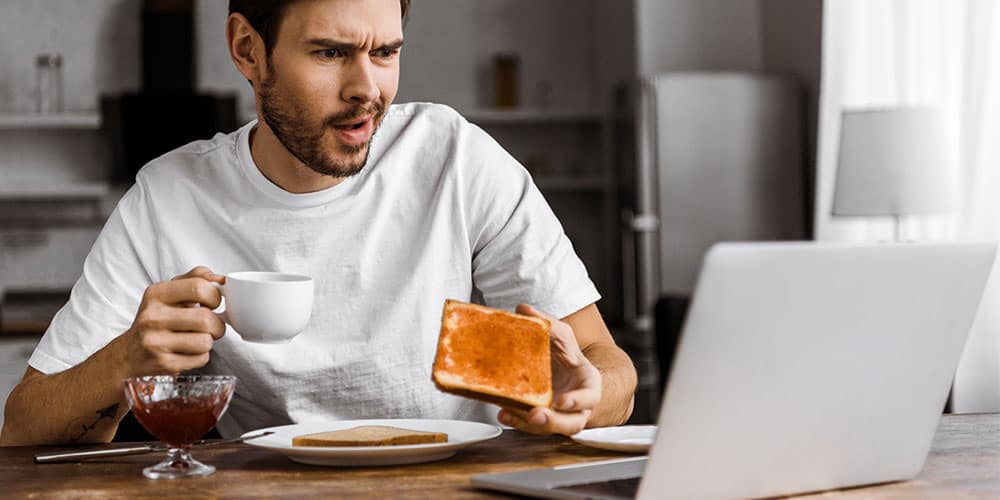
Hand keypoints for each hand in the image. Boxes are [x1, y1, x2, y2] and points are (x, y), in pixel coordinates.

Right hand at [115, 266, 226, 376]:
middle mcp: (153, 317)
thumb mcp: (169, 293)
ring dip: (208, 342)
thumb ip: (196, 278)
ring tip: (196, 339)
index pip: (199, 287)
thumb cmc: (157, 320)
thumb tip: (220, 279)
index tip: (213, 303)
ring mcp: (155, 342)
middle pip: (206, 318)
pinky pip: (201, 359)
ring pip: (206, 341)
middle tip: (210, 326)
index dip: (215, 296)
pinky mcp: (163, 363)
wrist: (129, 353)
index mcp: (156, 294)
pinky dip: (201, 356)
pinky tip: (188, 352)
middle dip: (217, 324)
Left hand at [496, 304, 601, 435]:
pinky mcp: (543, 420)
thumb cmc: (568, 356)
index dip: (578, 401)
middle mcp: (578, 407)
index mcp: (589, 385)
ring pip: (551, 430)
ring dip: (530, 425)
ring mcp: (560, 416)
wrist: (564, 370)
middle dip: (554, 422)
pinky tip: (504, 412)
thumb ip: (547, 324)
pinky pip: (533, 427)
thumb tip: (522, 309)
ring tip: (510, 413)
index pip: (591, 397)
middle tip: (536, 415)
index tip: (562, 401)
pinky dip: (517, 421)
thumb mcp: (562, 336)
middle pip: (572, 423)